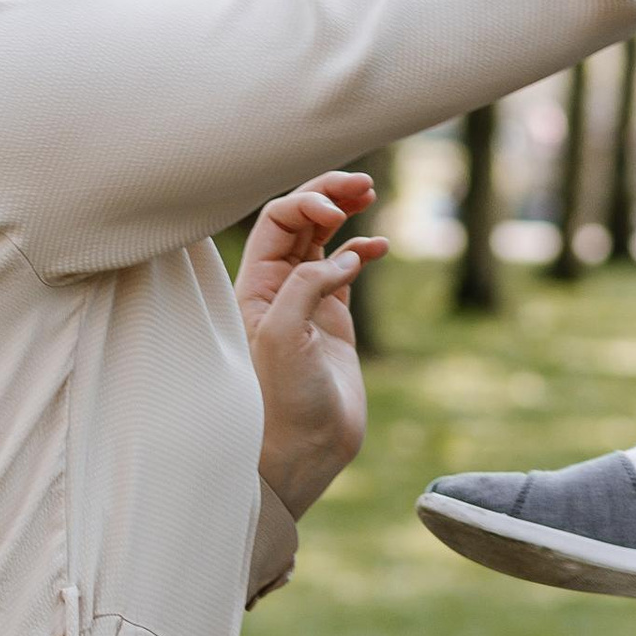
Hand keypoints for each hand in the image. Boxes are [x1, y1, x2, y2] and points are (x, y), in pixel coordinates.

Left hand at [237, 173, 382, 515]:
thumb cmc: (278, 400)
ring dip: (343, 212)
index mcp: (254, 286)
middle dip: (326, 193)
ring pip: (323, 241)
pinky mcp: (332, 322)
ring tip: (368, 194)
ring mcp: (306, 303)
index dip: (305, 202)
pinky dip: (363, 251)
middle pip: (298, 221)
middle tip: (361, 183)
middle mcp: (276, 289)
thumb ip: (305, 286)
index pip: (277, 222)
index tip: (335, 210)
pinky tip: (380, 246)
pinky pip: (347, 271)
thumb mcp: (282, 337)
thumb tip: (345, 256)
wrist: (302, 452)